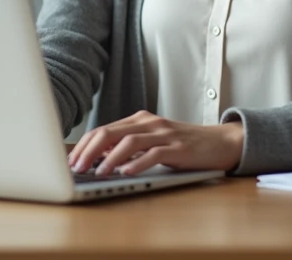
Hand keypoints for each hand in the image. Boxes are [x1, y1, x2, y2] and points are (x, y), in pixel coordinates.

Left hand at [67, 110, 243, 176]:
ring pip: (129, 141)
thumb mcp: (153, 142)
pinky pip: (154, 154)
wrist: (219, 142)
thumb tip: (97, 162)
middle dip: (89, 151)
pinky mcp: (178, 147)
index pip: (103, 129)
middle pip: (111, 132)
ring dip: (109, 158)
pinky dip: (138, 163)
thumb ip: (129, 147)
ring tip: (97, 172)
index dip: (84, 145)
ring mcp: (164, 133)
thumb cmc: (183, 145)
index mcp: (139, 120)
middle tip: (77, 168)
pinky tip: (127, 173)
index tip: (71, 161)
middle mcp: (149, 123)